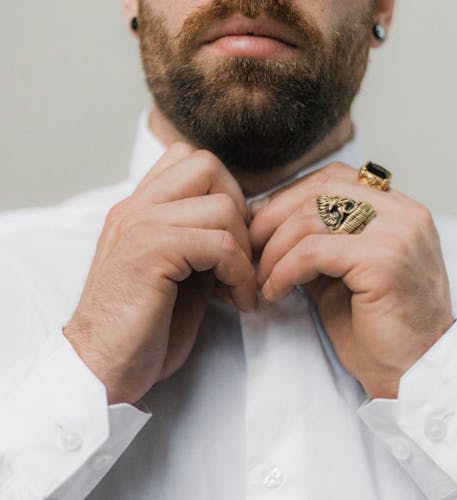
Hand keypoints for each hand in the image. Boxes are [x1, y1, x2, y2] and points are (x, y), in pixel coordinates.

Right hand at [64, 144, 256, 404]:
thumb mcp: (176, 273)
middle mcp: (137, 207)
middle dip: (238, 209)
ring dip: (243, 249)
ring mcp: (141, 224)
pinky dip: (240, 274)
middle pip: (208, 165)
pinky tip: (238, 302)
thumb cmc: (142, 325)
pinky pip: (220, 244)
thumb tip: (243, 230)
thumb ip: (201, 242)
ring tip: (238, 286)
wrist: (100, 366)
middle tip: (239, 255)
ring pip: (221, 205)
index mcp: (140, 208)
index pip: (188, 159)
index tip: (230, 238)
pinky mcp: (151, 251)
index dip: (223, 191)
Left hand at [251, 162, 453, 398]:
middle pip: (318, 190)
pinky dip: (284, 270)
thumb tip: (267, 225)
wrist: (412, 373)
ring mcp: (396, 232)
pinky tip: (275, 291)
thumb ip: (315, 243)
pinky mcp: (383, 259)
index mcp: (396, 209)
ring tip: (262, 278)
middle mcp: (401, 212)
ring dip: (274, 250)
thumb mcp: (340, 273)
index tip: (262, 227)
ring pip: (310, 218)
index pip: (332, 178)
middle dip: (272, 219)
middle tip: (250, 249)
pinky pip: (312, 251)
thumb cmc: (375, 327)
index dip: (289, 198)